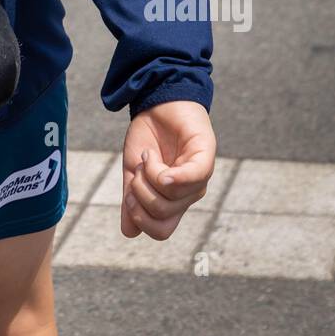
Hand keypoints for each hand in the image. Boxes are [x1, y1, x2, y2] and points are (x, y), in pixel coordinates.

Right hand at [121, 101, 215, 239]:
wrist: (154, 103)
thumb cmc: (147, 137)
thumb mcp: (132, 171)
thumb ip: (131, 200)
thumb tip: (129, 232)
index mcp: (173, 200)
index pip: (160, 230)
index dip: (139, 216)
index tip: (129, 190)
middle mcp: (189, 194)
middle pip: (162, 217)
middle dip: (139, 194)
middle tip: (137, 170)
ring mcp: (199, 177)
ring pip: (171, 198)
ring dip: (148, 174)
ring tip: (148, 154)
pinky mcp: (205, 157)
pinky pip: (192, 178)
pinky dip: (167, 174)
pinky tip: (153, 159)